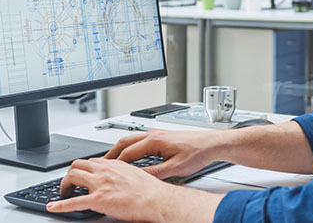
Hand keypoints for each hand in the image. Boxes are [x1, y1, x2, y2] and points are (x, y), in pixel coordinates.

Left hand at [48, 158, 222, 221]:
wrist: (158, 199)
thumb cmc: (152, 191)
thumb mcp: (136, 174)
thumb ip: (124, 174)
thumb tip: (120, 181)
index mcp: (114, 165)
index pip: (92, 161)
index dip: (84, 169)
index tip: (82, 175)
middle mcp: (105, 171)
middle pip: (78, 165)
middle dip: (70, 173)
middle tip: (70, 183)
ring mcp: (100, 184)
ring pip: (72, 176)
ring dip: (64, 184)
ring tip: (62, 193)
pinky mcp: (98, 200)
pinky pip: (73, 202)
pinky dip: (60, 205)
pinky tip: (53, 207)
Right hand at [104, 129, 222, 179]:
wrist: (211, 143)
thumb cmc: (197, 152)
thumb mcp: (175, 168)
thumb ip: (155, 173)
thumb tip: (139, 178)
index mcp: (154, 140)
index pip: (127, 152)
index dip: (115, 163)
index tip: (106, 171)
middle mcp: (153, 134)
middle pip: (124, 142)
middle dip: (111, 153)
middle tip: (100, 165)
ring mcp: (156, 133)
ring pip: (130, 140)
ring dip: (119, 150)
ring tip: (111, 162)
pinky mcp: (161, 136)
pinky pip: (139, 141)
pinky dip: (129, 148)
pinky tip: (130, 157)